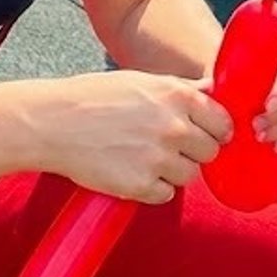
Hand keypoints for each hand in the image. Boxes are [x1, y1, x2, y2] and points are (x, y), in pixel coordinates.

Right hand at [47, 71, 231, 204]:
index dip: (214, 130)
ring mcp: (158, 158)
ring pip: (189, 175)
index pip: (223, 122)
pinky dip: (153, 188)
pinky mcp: (141, 186)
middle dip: (193, 151)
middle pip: (209, 152)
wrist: (54, 123)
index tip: (205, 134)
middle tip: (167, 146)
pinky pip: (166, 195)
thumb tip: (215, 91)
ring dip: (172, 171)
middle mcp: (173, 127)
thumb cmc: (95, 97)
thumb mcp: (143, 81)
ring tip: (143, 157)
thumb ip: (181, 90)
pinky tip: (132, 171)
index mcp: (177, 96)